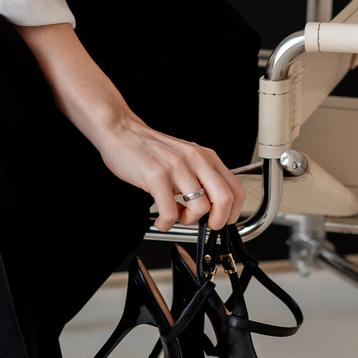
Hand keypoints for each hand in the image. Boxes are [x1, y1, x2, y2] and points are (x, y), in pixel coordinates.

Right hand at [93, 116, 245, 231]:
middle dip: (217, 222)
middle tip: (203, 226)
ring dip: (188, 222)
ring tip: (175, 216)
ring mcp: (177, 167)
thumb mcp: (185, 159)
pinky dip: (166, 224)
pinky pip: (170, 212)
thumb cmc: (151, 149)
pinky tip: (160, 220)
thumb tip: (213, 209)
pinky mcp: (156, 176)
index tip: (221, 221)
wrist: (122, 131)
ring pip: (200, 208)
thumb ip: (201, 179)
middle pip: (224, 200)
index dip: (233, 213)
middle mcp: (196, 160)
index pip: (236, 190)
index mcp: (206, 157)